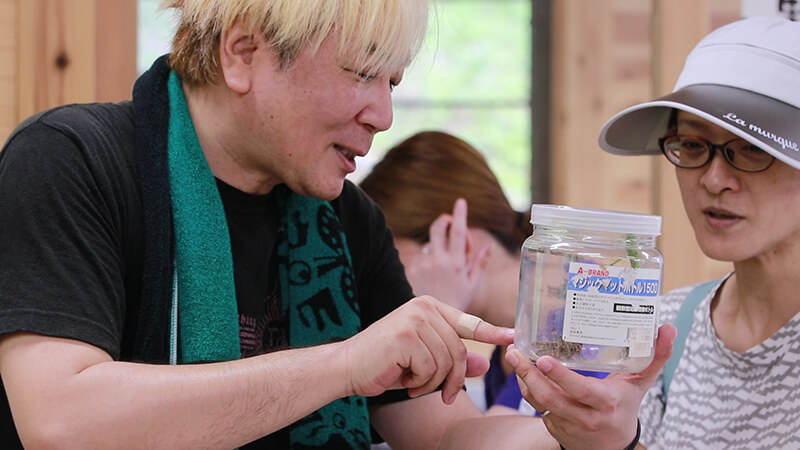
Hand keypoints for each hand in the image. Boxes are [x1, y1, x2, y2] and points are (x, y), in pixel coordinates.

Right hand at [343, 296, 512, 404]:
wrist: (346, 367)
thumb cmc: (385, 363)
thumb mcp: (424, 361)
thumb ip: (454, 359)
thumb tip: (485, 362)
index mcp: (429, 307)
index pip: (469, 321)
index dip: (493, 332)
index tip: (513, 337)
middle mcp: (423, 307)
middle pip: (460, 350)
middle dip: (453, 378)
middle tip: (441, 394)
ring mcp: (414, 318)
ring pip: (447, 361)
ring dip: (433, 383)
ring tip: (413, 383)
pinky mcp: (406, 335)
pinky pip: (430, 368)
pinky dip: (420, 382)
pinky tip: (403, 379)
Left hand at [403, 198, 489, 310]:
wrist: (430, 321)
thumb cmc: (455, 303)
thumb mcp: (471, 285)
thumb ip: (478, 263)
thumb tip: (487, 246)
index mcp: (456, 264)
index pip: (458, 232)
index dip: (460, 215)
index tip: (461, 202)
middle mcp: (439, 261)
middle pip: (439, 228)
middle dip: (447, 218)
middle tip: (453, 214)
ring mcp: (423, 264)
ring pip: (431, 241)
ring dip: (439, 240)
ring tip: (444, 251)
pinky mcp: (412, 268)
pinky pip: (421, 254)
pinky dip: (428, 257)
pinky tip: (431, 272)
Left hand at [506, 324, 676, 449]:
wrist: (613, 446)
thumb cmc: (625, 405)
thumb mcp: (639, 383)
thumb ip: (655, 357)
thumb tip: (669, 328)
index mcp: (606, 403)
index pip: (581, 390)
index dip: (560, 377)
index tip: (544, 359)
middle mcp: (585, 417)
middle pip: (552, 398)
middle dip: (530, 375)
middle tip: (515, 352)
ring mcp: (568, 424)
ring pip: (540, 402)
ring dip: (524, 380)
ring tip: (513, 356)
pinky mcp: (555, 428)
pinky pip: (537, 407)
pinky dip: (528, 388)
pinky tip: (521, 370)